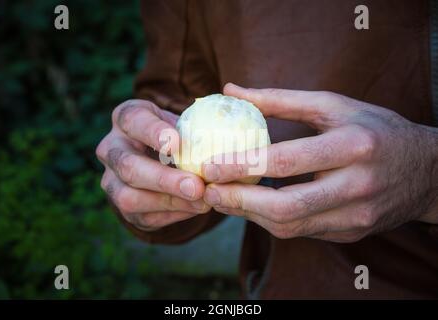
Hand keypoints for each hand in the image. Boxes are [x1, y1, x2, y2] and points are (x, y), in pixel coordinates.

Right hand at [96, 100, 209, 231]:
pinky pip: (143, 217)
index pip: (133, 121)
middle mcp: (110, 149)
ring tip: (201, 203)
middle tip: (196, 186)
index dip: (154, 133)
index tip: (177, 143)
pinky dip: (172, 214)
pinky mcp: (122, 207)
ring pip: (129, 197)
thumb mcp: (183, 121)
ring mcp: (112, 180)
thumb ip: (196, 126)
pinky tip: (195, 209)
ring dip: (169, 202)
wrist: (160, 158)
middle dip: (164, 179)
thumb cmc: (177, 134)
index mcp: (125, 119)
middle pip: (128, 166)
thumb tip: (224, 132)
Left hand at [202, 83, 437, 241]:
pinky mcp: (352, 232)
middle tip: (208, 190)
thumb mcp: (333, 105)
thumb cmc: (375, 129)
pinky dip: (271, 220)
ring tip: (222, 198)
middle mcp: (357, 186)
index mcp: (353, 146)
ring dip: (249, 215)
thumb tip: (231, 90)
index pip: (286, 162)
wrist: (426, 170)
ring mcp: (357, 216)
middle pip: (286, 206)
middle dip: (239, 201)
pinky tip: (252, 206)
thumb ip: (280, 100)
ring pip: (290, 226)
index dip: (242, 166)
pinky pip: (302, 232)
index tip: (209, 166)